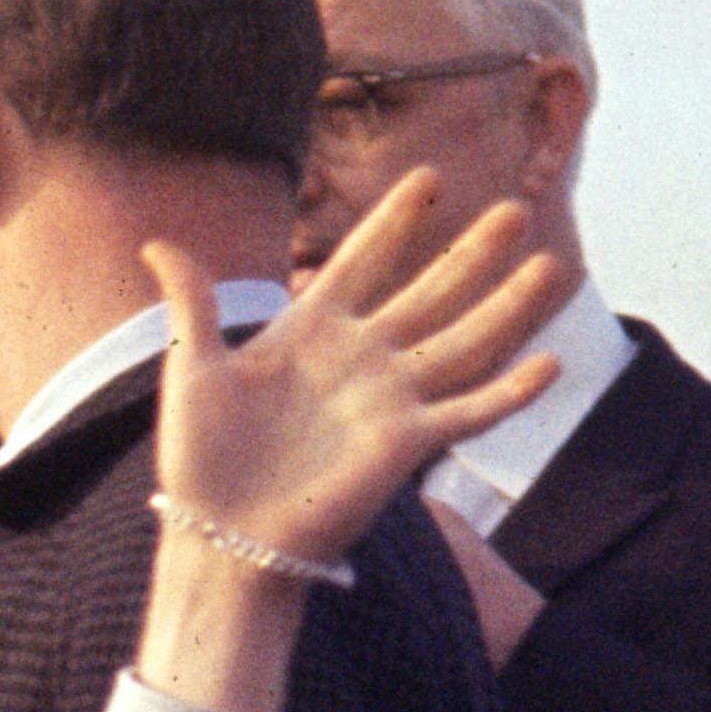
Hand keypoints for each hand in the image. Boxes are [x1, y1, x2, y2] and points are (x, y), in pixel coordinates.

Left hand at [138, 172, 567, 711]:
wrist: (218, 534)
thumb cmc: (199, 458)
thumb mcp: (192, 368)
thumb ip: (192, 303)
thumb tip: (156, 243)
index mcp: (309, 333)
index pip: (362, 262)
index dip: (396, 222)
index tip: (430, 177)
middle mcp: (359, 360)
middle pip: (429, 293)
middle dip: (471, 253)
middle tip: (516, 209)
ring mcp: (388, 400)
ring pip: (464, 342)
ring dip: (510, 307)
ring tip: (554, 264)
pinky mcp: (405, 445)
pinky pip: (469, 414)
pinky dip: (510, 392)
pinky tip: (550, 362)